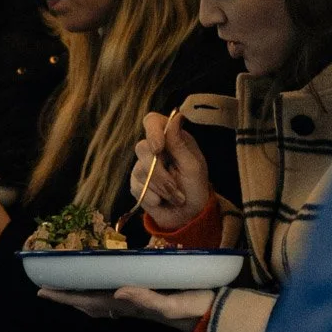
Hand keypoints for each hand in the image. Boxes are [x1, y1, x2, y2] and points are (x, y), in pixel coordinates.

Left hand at [39, 285, 214, 331]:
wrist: (215, 317)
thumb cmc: (196, 308)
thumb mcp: (175, 305)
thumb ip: (147, 300)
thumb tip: (119, 290)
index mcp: (130, 305)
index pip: (90, 300)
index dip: (66, 296)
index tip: (43, 290)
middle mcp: (128, 306)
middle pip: (89, 301)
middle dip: (66, 295)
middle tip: (43, 287)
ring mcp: (136, 304)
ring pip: (99, 301)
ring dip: (80, 294)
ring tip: (63, 288)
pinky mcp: (145, 299)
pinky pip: (113, 297)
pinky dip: (98, 292)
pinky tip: (97, 288)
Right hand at [130, 111, 211, 231]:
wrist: (188, 215)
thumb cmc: (195, 188)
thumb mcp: (193, 166)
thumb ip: (180, 143)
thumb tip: (176, 115)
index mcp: (171, 138)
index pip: (152, 122)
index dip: (152, 132)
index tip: (158, 149)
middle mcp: (155, 149)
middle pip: (142, 148)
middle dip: (159, 173)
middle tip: (175, 188)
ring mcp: (142, 166)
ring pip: (139, 170)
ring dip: (160, 188)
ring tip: (175, 197)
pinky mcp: (136, 183)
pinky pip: (135, 186)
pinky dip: (150, 196)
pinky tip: (160, 201)